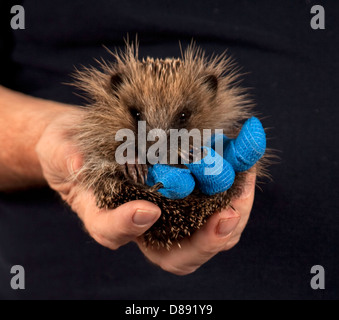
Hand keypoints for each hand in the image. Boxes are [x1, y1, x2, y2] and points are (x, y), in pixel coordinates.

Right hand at [36, 110, 255, 274]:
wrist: (90, 136)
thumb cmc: (69, 147)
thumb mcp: (57, 148)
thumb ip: (63, 156)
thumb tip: (77, 163)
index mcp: (104, 215)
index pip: (112, 233)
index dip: (128, 227)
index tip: (146, 210)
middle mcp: (142, 223)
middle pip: (176, 254)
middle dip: (205, 242)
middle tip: (227, 217)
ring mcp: (169, 211)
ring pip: (206, 233)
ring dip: (232, 215)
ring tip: (246, 182)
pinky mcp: (188, 192)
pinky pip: (216, 202)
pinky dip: (235, 188)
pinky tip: (244, 162)